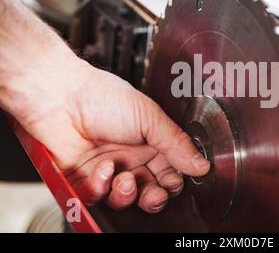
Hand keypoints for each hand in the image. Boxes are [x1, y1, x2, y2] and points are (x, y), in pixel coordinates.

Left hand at [0, 21, 209, 211]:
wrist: (60, 96)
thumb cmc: (102, 97)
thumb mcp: (150, 118)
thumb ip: (177, 144)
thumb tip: (201, 163)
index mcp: (150, 142)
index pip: (169, 171)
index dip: (173, 182)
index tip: (174, 182)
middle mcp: (130, 158)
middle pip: (149, 191)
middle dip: (153, 197)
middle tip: (154, 193)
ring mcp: (107, 169)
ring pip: (124, 199)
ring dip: (127, 194)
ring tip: (124, 179)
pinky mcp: (83, 178)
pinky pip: (96, 196)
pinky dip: (101, 187)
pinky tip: (102, 170)